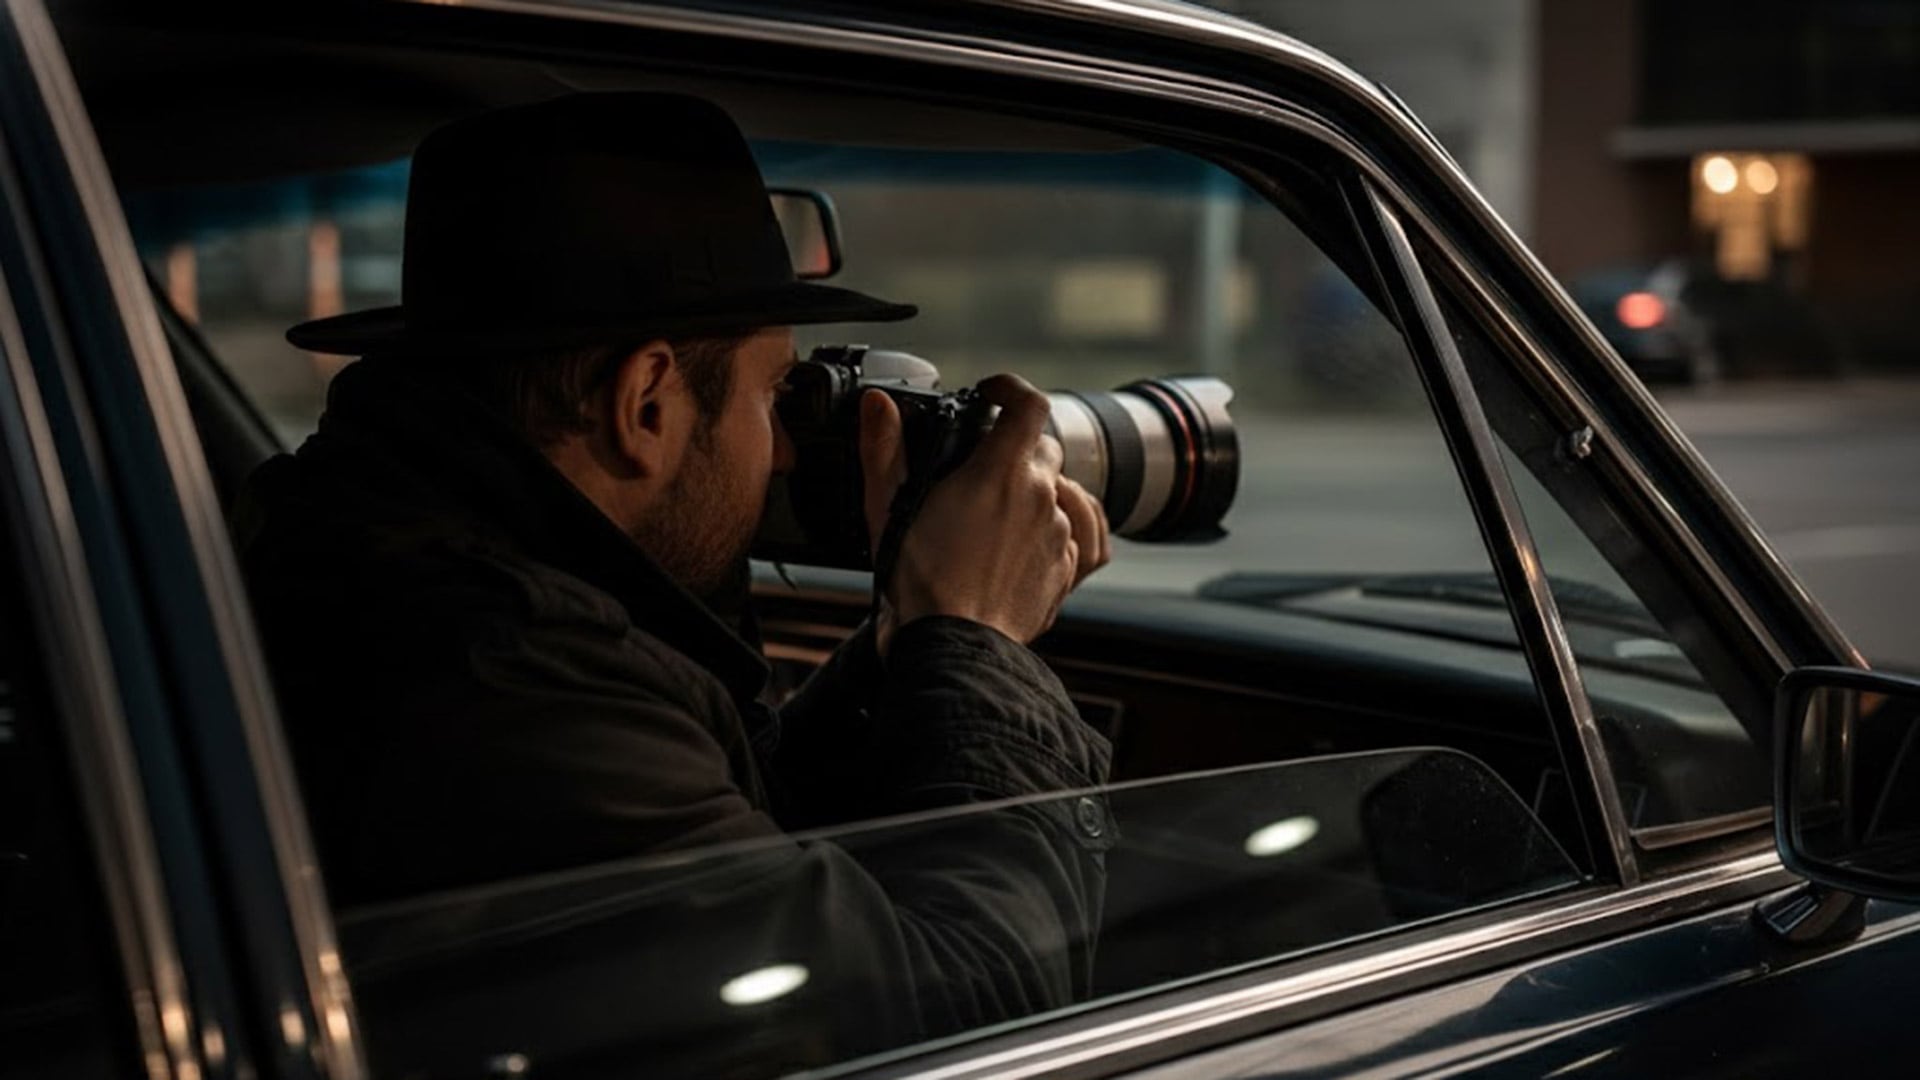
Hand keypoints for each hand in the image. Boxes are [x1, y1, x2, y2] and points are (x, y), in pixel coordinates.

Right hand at [860, 375, 1109, 651]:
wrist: (953, 647)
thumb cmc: (920, 584)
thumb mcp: (888, 508)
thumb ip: (884, 448)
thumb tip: (878, 405)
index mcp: (1001, 471)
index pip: (1028, 404)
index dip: (1011, 389)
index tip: (993, 395)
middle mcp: (1042, 496)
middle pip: (1045, 448)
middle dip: (1018, 450)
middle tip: (984, 468)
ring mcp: (1061, 534)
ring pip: (1065, 491)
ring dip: (1041, 491)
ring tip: (1008, 508)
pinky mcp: (1069, 570)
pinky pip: (1086, 536)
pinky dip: (1069, 528)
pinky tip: (1048, 533)